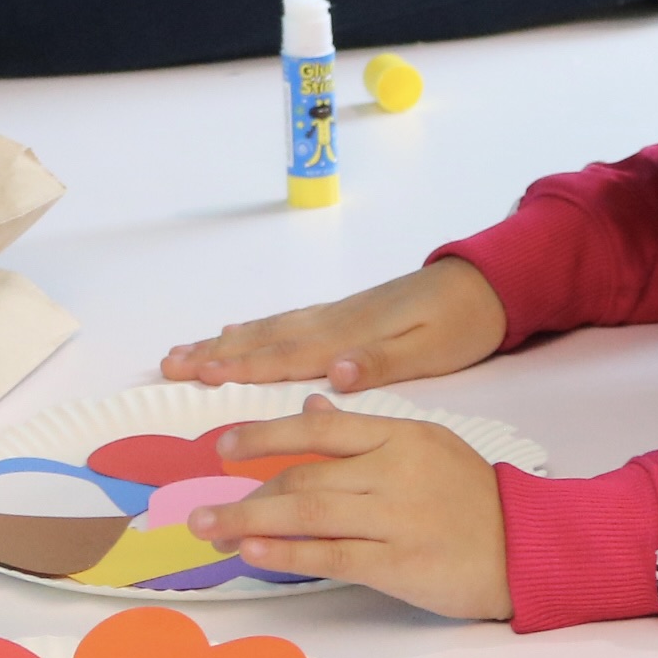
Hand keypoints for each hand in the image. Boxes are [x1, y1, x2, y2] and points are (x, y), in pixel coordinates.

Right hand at [161, 257, 506, 391]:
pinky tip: (240, 331)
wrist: (489, 282)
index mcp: (350, 336)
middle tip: (168, 363)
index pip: (284, 355)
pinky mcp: (348, 315)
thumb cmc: (463, 322)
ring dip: (227, 342)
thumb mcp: (431, 350)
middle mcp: (336, 322)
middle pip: (265, 340)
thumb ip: (380, 363)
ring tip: (186, 350)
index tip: (196, 374)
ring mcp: (339, 316)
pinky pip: (289, 324)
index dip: (239, 367)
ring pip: (271, 330)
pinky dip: (257, 329)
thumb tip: (335, 375)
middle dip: (215, 353)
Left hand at [188, 396, 510, 620]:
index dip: (266, 435)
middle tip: (201, 509)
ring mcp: (395, 517)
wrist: (526, 547)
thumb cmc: (472, 499)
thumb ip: (367, 430)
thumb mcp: (426, 447)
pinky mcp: (397, 562)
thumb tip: (313, 409)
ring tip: (210, 531)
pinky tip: (253, 551)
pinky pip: (330, 554)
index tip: (225, 445)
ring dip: (249, 520)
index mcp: (401, 436)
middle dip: (247, 491)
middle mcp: (394, 471)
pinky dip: (286, 552)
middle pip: (306, 474)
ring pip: (308, 511)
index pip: (321, 429)